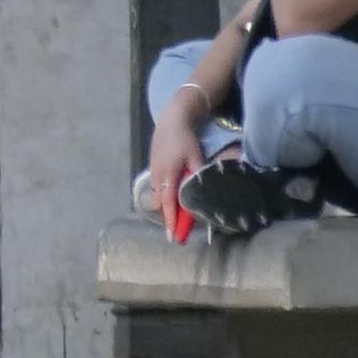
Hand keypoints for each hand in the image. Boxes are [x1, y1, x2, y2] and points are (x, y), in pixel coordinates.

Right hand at [148, 101, 207, 237]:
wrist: (171, 120)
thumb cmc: (185, 139)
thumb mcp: (196, 157)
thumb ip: (198, 175)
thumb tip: (205, 193)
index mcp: (168, 175)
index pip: (168, 203)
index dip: (171, 220)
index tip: (173, 236)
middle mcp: (157, 176)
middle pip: (158, 203)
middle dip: (166, 216)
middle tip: (176, 229)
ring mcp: (153, 171)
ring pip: (155, 195)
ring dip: (164, 205)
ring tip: (174, 214)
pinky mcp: (152, 166)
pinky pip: (155, 187)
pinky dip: (162, 195)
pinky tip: (170, 195)